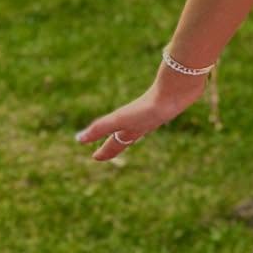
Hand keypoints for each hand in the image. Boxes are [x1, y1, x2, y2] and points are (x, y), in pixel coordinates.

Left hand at [75, 75, 204, 161]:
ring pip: (138, 127)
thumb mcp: (119, 119)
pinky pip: (149, 111)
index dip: (105, 151)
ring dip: (130, 130)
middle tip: (106, 150)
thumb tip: (78, 139)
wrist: (175, 95)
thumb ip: (99, 128)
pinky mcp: (160, 103)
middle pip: (125, 138)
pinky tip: (148, 108)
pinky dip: (143, 114)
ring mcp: (152, 116)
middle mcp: (141, 126)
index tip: (96, 157)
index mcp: (131, 131)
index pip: (115, 144)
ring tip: (128, 130)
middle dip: (115, 143)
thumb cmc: (147, 110)